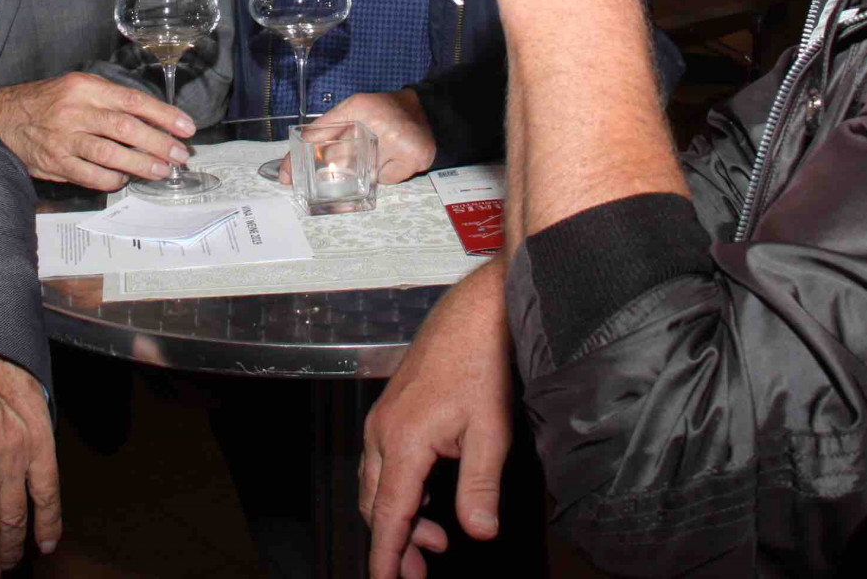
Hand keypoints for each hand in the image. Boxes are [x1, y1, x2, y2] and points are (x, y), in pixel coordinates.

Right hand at [0, 72, 195, 189]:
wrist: (3, 116)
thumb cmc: (47, 101)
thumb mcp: (78, 87)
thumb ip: (111, 100)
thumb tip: (153, 119)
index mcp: (85, 87)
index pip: (133, 100)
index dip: (163, 115)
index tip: (186, 127)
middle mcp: (76, 111)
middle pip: (126, 128)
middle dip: (159, 143)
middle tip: (180, 155)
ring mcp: (64, 139)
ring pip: (111, 154)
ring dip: (141, 164)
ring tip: (162, 170)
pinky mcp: (56, 162)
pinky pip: (91, 175)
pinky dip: (113, 179)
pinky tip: (125, 178)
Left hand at [278, 89, 434, 184]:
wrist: (426, 110)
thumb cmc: (383, 111)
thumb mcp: (354, 110)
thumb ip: (325, 130)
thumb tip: (294, 166)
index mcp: (358, 106)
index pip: (319, 133)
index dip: (299, 156)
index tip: (286, 176)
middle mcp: (377, 123)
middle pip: (341, 161)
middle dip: (337, 168)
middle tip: (347, 164)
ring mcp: (398, 142)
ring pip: (365, 175)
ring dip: (366, 170)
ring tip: (382, 151)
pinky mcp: (415, 158)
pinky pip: (386, 180)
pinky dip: (386, 174)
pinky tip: (395, 158)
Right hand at [359, 261, 512, 578]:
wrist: (474, 314)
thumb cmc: (481, 362)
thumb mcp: (491, 431)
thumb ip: (480, 485)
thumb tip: (477, 529)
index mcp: (403, 441)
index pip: (388, 515)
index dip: (386, 556)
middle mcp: (383, 431)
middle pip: (375, 504)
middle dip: (393, 542)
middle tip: (420, 570)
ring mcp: (384, 418)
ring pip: (377, 484)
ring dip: (399, 516)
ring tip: (433, 539)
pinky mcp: (392, 410)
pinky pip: (384, 462)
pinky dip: (400, 490)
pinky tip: (427, 498)